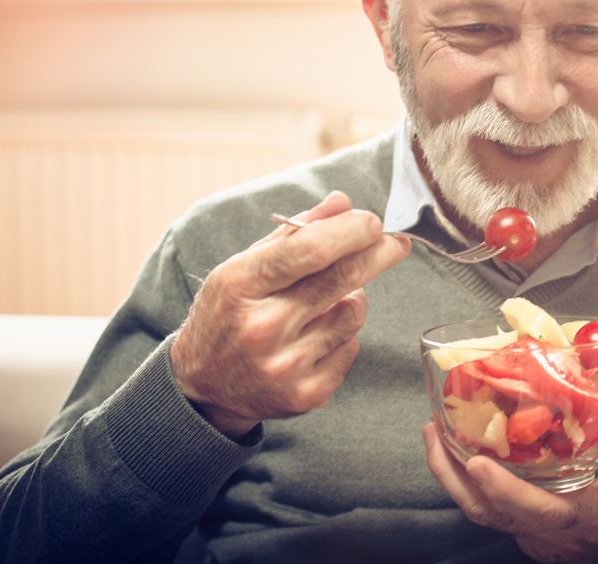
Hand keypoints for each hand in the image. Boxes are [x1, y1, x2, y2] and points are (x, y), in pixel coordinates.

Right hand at [171, 191, 409, 437]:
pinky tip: (316, 337)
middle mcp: (261, 327)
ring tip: (328, 300)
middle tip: (395, 242)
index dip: (350, 231)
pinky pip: (351, 347)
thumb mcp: (243, 266)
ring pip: (353, 312)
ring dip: (352, 297)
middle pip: (342, 277)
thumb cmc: (228, 314)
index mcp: (240, 285)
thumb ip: (294, 233)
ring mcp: (284, 365)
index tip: (372, 221)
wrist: (202, 386)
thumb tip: (343, 203)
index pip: (309, 249)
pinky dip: (344, 335)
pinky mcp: (305, 394)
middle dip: (378, 253)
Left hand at [423, 413, 597, 563]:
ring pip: (485, 514)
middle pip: (488, 513)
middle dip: (451, 474)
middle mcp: (552, 533)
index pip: (535, 509)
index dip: (502, 489)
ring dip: (454, 477)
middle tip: (432, 430)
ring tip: (437, 434)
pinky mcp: (537, 535)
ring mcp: (540, 538)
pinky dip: (473, 485)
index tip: (475, 463)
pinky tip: (469, 450)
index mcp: (583, 517)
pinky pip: (495, 512)